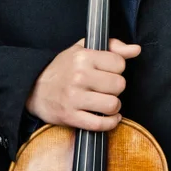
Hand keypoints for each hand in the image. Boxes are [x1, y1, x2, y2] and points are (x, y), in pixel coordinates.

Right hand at [26, 38, 140, 130]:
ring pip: (113, 104)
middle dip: (116, 87)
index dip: (117, 68)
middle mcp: (79, 76)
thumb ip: (112, 46)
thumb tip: (135, 50)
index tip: (109, 71)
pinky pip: (101, 124)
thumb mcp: (83, 49)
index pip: (119, 63)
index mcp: (83, 57)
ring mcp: (75, 98)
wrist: (34, 88)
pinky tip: (108, 117)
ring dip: (113, 106)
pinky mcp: (71, 117)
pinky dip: (110, 122)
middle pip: (119, 84)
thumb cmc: (62, 68)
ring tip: (106, 101)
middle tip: (106, 87)